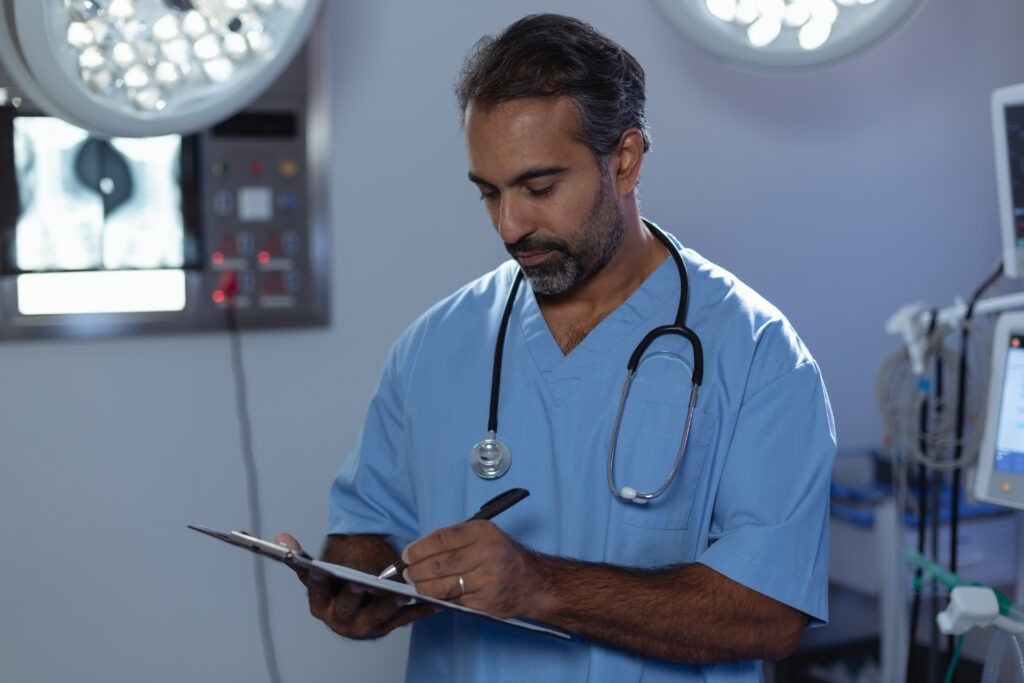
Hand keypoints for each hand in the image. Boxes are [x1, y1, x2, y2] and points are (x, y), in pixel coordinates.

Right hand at [275, 532, 435, 639]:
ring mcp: (365, 627)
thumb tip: (281, 537)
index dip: (318, 581)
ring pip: (379, 617)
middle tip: (362, 582)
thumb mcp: (318, 575)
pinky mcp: (387, 627)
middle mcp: (341, 620)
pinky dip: (420, 610)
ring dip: (391, 605)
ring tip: (404, 592)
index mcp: (321, 606)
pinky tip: (434, 601)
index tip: (320, 569)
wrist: (355, 611)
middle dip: (355, 596)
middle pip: (348, 609)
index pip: (317, 592)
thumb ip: (301, 557)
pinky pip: (405, 619)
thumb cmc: (336, 590)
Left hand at [401, 521, 544, 618]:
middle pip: (438, 563)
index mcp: (483, 532)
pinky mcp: (484, 601)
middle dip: (416, 570)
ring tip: (416, 584)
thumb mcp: (485, 536)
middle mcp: (485, 554)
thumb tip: (420, 549)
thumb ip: (456, 539)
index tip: (407, 554)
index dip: (418, 548)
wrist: (533, 583)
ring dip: (423, 587)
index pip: (441, 539)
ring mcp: (485, 579)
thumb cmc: (505, 557)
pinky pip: (453, 601)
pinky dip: (438, 599)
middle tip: (407, 572)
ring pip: (442, 586)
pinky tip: (432, 595)